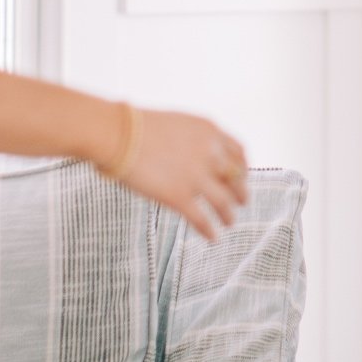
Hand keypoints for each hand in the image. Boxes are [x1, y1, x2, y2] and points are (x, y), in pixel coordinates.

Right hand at [113, 109, 250, 241]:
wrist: (118, 134)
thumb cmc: (137, 127)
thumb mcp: (177, 124)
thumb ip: (193, 140)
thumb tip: (196, 157)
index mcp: (209, 131)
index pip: (238, 152)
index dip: (243, 168)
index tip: (241, 177)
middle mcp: (209, 153)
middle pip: (235, 178)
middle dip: (241, 192)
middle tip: (242, 202)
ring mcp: (196, 176)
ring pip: (223, 202)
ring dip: (229, 215)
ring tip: (230, 222)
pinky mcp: (179, 197)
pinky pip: (201, 219)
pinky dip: (209, 230)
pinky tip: (212, 238)